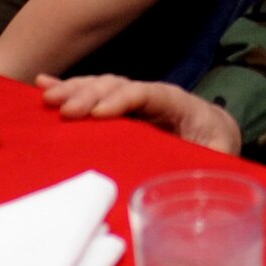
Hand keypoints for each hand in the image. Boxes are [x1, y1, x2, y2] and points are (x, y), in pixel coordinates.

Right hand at [38, 73, 241, 153]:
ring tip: (47, 97)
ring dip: (73, 89)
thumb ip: (214, 161)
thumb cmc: (215, 144)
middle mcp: (151, 94)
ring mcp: (133, 97)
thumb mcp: (221, 154)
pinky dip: (69, 88)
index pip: (148, 94)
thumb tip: (203, 180)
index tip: (99, 112)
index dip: (123, 99)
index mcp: (178, 103)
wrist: (214, 130)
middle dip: (90, 94)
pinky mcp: (119, 106)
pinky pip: (92, 93)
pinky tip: (44, 85)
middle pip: (118, 85)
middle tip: (65, 109)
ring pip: (101, 85)